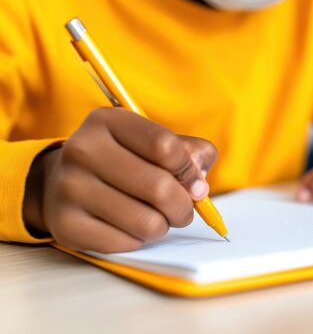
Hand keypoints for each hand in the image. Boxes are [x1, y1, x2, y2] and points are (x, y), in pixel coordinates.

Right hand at [23, 108, 216, 252]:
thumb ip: (189, 153)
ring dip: (163, 225)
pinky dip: (139, 240)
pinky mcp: (66, 225)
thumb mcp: (152, 143)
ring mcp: (70, 188)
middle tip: (182, 209)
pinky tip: (129, 227)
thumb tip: (199, 182)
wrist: (61, 183)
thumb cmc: (123, 161)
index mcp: (108, 121)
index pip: (165, 146)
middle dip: (183, 206)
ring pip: (147, 222)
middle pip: (159, 187)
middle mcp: (82, 150)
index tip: (195, 183)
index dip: (189, 170)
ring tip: (156, 217)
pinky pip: (127, 243)